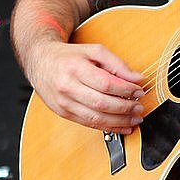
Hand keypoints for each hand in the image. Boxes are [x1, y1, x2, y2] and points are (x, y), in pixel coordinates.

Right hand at [29, 41, 144, 133]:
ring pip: (96, 118)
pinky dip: (108, 128)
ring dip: (119, 121)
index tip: (139, 90)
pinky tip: (122, 127)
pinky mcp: (64, 113)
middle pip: (101, 103)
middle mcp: (67, 87)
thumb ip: (116, 64)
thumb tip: (137, 79)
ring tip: (134, 119)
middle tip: (139, 107)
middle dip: (125, 108)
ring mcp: (64, 103)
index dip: (126, 90)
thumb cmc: (68, 56)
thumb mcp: (93, 51)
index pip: (105, 83)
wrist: (40, 62)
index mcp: (75, 68)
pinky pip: (89, 124)